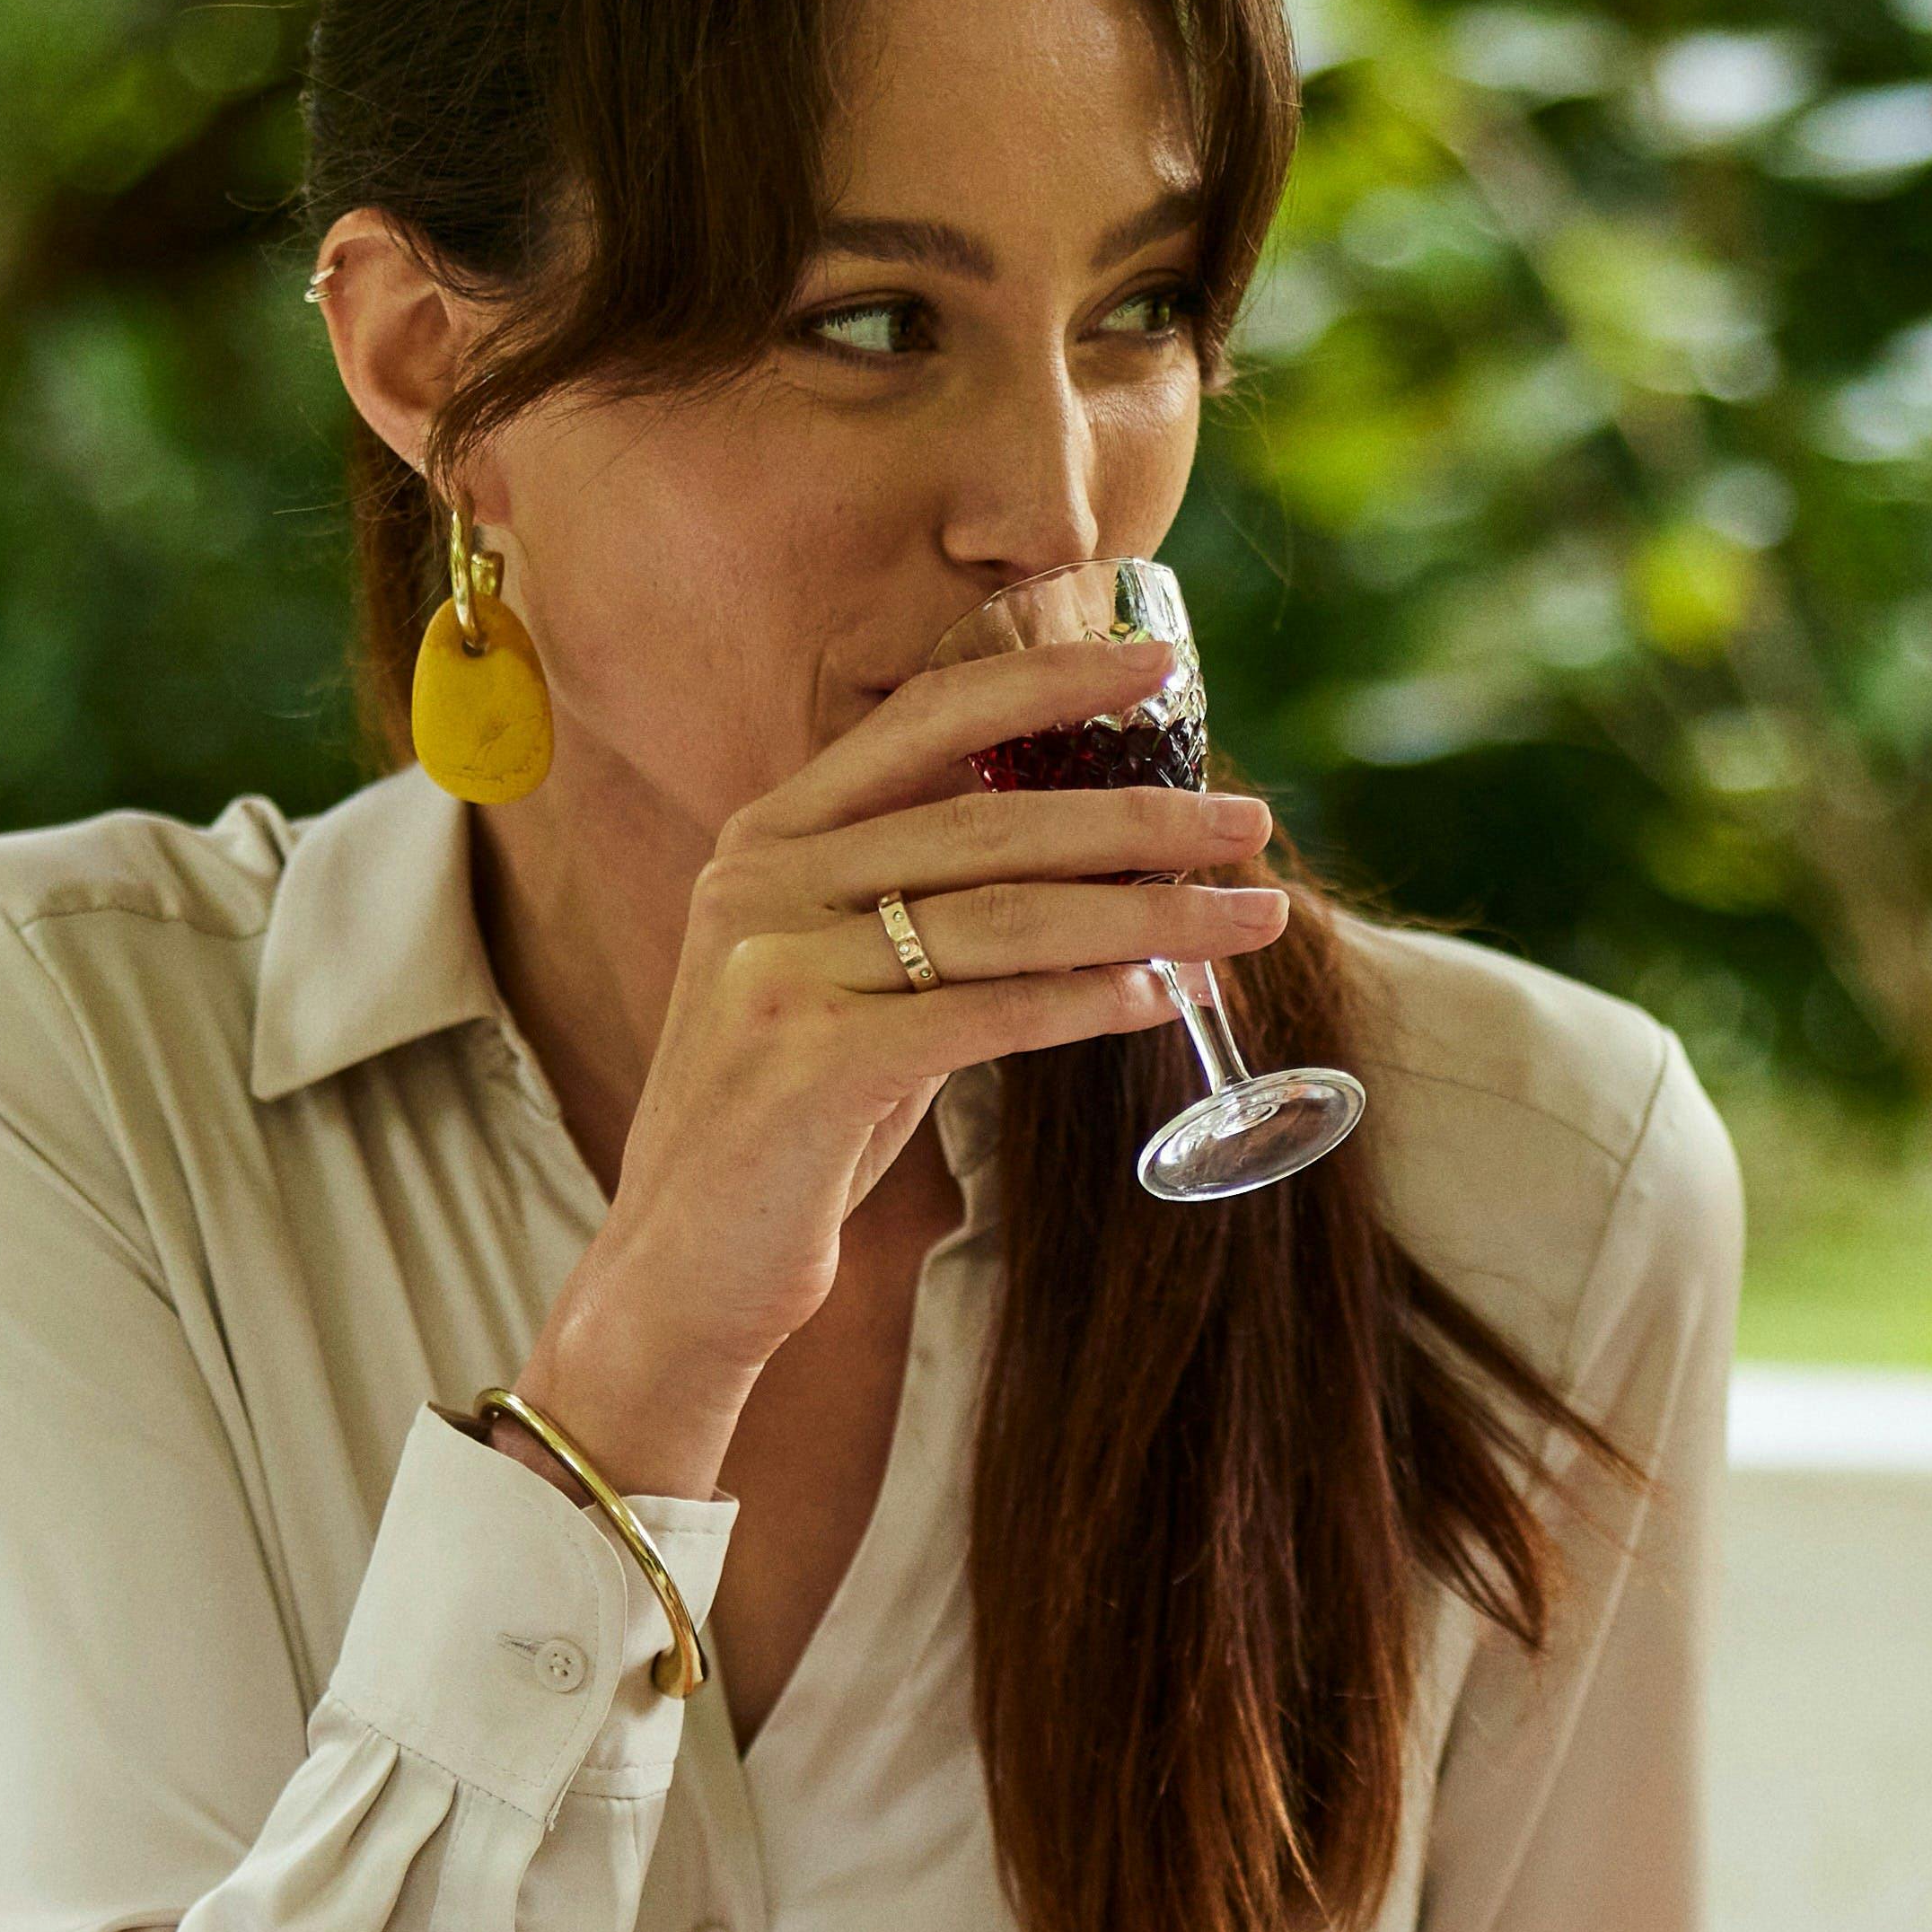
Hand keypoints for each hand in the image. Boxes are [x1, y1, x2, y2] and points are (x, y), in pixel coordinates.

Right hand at [511, 636, 1290, 1491]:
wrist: (682, 1269)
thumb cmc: (787, 1131)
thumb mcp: (843, 985)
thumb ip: (926, 911)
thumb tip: (1097, 862)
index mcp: (770, 836)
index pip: (926, 716)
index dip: (1049, 680)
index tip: (1161, 662)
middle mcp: (762, 879)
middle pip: (990, 821)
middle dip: (1140, 817)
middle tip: (1249, 822)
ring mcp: (776, 964)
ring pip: (1005, 916)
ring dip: (1149, 914)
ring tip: (1248, 916)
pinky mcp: (808, 1059)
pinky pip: (985, 1013)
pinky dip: (1088, 1002)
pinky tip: (1165, 998)